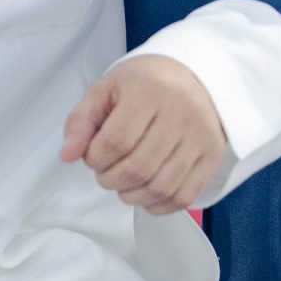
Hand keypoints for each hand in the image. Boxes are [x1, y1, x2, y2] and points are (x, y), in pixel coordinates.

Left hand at [61, 55, 228, 213]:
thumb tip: (67, 155)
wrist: (196, 75)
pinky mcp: (212, 155)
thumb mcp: (106, 90)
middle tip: (106, 173)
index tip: (93, 155)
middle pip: (137, 168)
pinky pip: (184, 196)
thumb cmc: (146, 84)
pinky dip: (159, 206)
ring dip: (132, 196)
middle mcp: (180, 113)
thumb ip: (81, 121)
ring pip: (160, 187)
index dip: (95, 158)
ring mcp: (201, 136)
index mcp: (149, 91)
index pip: (115, 142)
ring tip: (124, 184)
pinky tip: (146, 195)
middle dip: (110, 180)